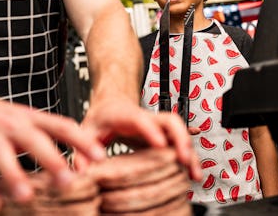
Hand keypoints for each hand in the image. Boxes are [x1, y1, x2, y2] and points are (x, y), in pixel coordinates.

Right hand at [0, 87, 105, 212]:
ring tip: (26, 196)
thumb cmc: (3, 118)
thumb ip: (52, 136)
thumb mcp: (29, 119)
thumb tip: (85, 157)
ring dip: (15, 177)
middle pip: (35, 141)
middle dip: (51, 160)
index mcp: (32, 118)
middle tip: (68, 180)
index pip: (62, 126)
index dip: (82, 140)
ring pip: (4, 157)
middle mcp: (14, 126)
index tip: (100, 155)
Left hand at [75, 94, 201, 181]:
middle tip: (184, 159)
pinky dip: (189, 156)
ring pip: (180, 132)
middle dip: (181, 138)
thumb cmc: (101, 116)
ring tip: (194, 174)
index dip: (151, 131)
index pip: (140, 119)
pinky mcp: (163, 136)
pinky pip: (180, 142)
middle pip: (170, 121)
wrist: (111, 102)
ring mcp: (157, 126)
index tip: (159, 144)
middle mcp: (147, 118)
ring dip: (190, 151)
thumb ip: (83, 147)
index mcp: (126, 115)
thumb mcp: (87, 129)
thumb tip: (82, 170)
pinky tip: (195, 171)